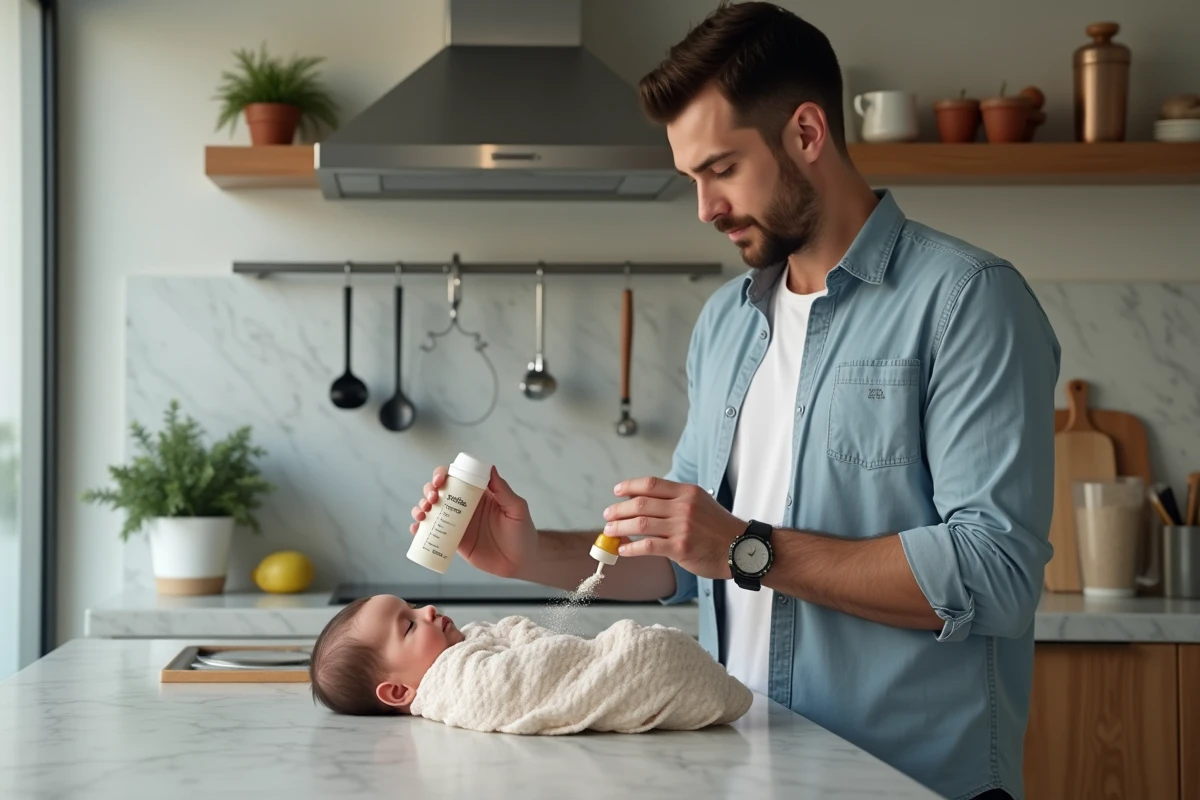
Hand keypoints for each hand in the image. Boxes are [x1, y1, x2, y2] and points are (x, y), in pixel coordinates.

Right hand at [410, 466, 536, 578]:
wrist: (520, 562)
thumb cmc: (522, 532)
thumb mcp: (516, 509)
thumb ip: (503, 490)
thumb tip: (490, 468)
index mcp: (478, 494)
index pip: (456, 478)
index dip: (442, 475)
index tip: (439, 480)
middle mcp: (465, 506)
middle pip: (439, 492)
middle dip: (428, 491)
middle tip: (431, 500)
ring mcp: (458, 523)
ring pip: (432, 510)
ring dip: (421, 508)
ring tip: (422, 514)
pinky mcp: (454, 541)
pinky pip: (433, 533)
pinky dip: (420, 530)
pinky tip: (416, 529)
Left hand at [602, 477, 743, 579]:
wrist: (741, 549)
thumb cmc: (718, 528)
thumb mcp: (701, 503)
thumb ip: (676, 500)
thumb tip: (643, 501)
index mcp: (687, 492)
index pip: (651, 484)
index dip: (629, 486)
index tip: (617, 492)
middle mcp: (684, 507)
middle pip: (640, 503)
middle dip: (618, 509)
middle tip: (608, 515)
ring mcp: (682, 527)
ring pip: (640, 524)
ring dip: (620, 527)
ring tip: (610, 531)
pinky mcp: (680, 548)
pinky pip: (648, 546)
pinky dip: (631, 548)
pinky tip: (623, 550)